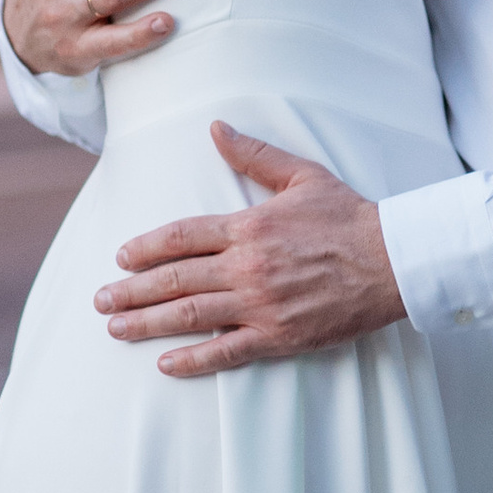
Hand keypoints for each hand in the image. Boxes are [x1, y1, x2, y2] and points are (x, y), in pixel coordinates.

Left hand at [95, 124, 403, 376]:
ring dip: (147, 323)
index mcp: (249, 226)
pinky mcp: (279, 335)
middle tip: (100, 300)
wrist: (392, 261)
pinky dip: (193, 360)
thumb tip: (216, 128)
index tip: (122, 258)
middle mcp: (247, 266)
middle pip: (174, 279)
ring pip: (190, 316)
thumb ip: (254, 155)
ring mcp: (261, 304)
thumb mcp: (302, 176)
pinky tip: (165, 364)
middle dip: (131, 291)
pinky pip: (226, 352)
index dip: (146, 249)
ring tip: (116, 329)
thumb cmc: (349, 217)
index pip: (181, 237)